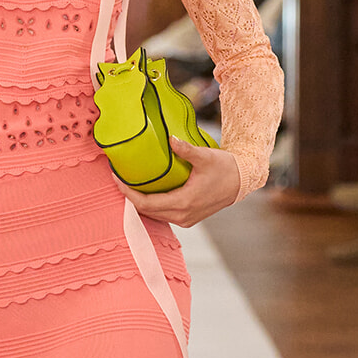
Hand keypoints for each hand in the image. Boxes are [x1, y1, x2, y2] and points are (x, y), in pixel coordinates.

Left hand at [116, 136, 241, 226]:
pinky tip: (145, 191)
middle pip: (146, 211)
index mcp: (183, 202)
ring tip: (127, 184)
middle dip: (130, 197)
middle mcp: (182, 216)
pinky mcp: (188, 218)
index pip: (146, 203)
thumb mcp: (205, 156)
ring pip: (154, 215)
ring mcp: (185, 220)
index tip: (116, 179)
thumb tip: (170, 138)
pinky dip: (151, 205)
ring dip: (139, 202)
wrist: (242, 182)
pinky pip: (163, 214)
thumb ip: (185, 149)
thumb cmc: (225, 169)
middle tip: (117, 178)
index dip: (128, 193)